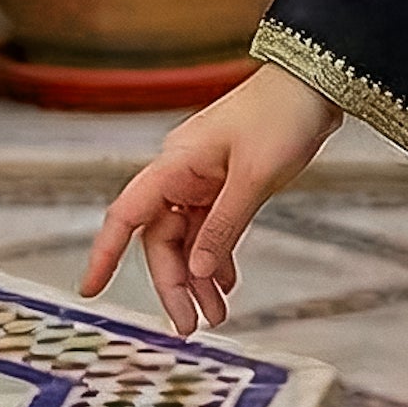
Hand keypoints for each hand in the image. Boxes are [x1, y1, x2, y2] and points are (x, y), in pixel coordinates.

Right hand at [80, 59, 342, 336]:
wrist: (315, 82)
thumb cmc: (282, 114)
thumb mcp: (255, 177)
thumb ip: (224, 226)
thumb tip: (196, 269)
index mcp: (176, 164)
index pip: (127, 215)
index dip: (106, 253)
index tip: (92, 289)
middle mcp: (182, 172)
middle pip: (162, 238)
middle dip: (174, 283)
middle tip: (191, 323)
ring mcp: (204, 178)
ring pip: (188, 238)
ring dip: (199, 276)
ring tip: (216, 315)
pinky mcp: (227, 182)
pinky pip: (211, 228)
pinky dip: (218, 256)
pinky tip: (227, 283)